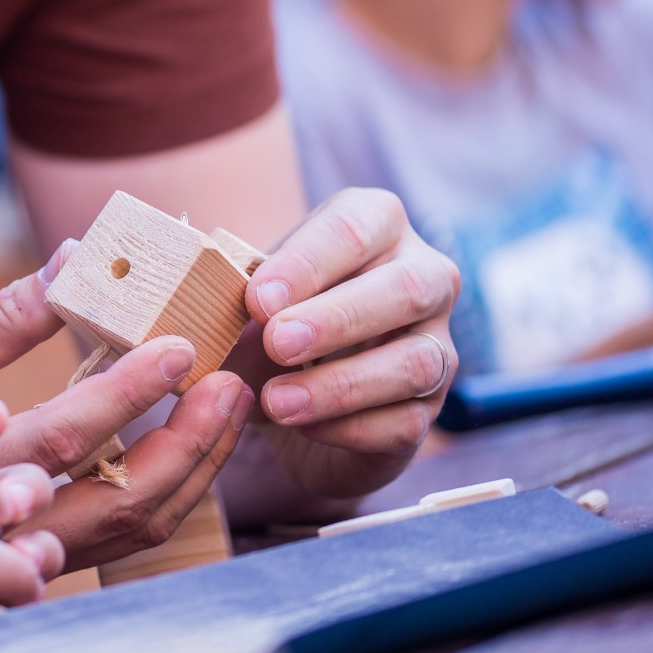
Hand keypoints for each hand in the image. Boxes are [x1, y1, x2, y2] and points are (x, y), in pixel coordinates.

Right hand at [0, 243, 253, 567]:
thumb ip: (4, 315)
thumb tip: (74, 258)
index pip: (66, 436)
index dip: (127, 392)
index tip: (175, 349)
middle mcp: (5, 524)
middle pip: (120, 502)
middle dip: (188, 444)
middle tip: (228, 385)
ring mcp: (29, 553)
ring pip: (129, 531)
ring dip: (191, 471)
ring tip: (224, 410)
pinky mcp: (45, 560)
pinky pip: (120, 538)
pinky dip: (167, 494)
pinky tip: (191, 452)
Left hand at [233, 187, 460, 497]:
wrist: (291, 390)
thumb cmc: (272, 318)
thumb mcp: (254, 297)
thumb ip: (243, 296)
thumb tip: (214, 306)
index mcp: (377, 225)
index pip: (353, 228)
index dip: (307, 264)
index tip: (258, 300)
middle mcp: (425, 277)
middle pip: (406, 288)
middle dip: (336, 318)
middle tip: (276, 343)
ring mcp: (438, 345)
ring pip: (415, 362)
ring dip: (341, 385)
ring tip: (278, 401)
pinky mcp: (428, 410)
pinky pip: (405, 422)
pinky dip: (349, 427)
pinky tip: (304, 427)